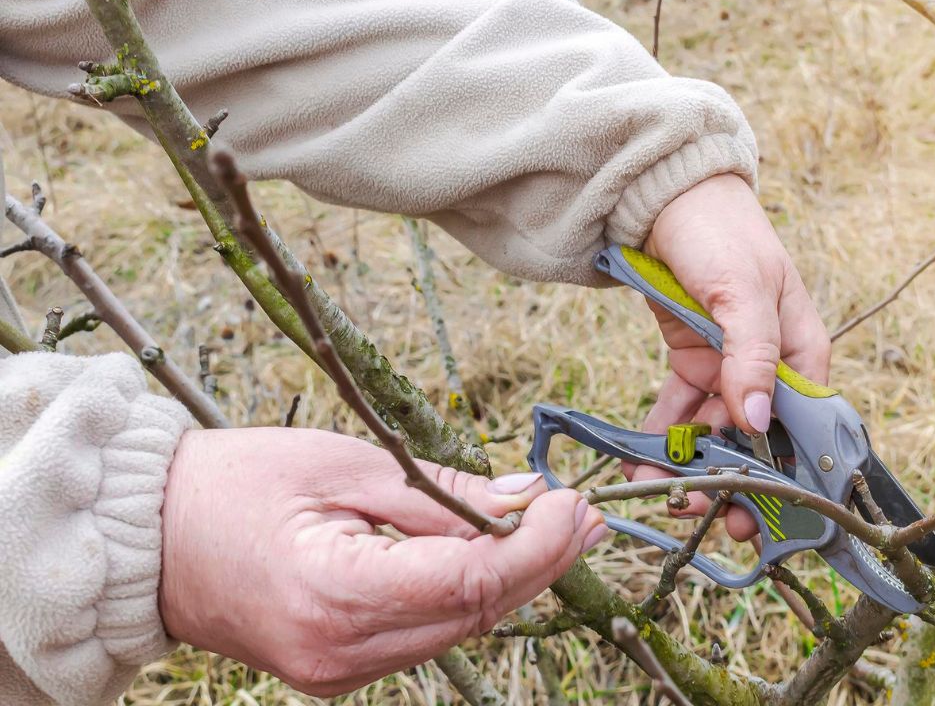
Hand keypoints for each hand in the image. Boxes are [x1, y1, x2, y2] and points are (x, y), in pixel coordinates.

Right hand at [159, 427, 605, 696]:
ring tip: (558, 528)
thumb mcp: (344, 465)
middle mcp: (342, 653)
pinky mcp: (338, 670)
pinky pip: (424, 634)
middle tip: (586, 515)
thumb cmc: (233, 484)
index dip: (537, 547)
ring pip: (457, 629)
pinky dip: (466, 595)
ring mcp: (338, 672)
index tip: (574, 505)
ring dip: (512, 580)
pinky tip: (497, 555)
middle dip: (542, 564)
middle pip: (476, 615)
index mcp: (335, 594)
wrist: (147, 537)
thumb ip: (440, 494)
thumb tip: (523, 500)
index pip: (470, 583)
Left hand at [626, 173, 830, 540]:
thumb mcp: (743, 291)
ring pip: (715, 435)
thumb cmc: (721, 233)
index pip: (806, 427)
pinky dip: (661, 441)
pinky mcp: (691, 364)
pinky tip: (638, 464)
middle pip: (759, 441)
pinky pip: (679, 414)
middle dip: (735, 483)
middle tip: (709, 516)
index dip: (790, 475)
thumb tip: (756, 418)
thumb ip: (752, 355)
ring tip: (663, 495)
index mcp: (802, 352)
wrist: (664, 196)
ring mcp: (728, 369)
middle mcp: (769, 369)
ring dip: (692, 468)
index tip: (767, 515)